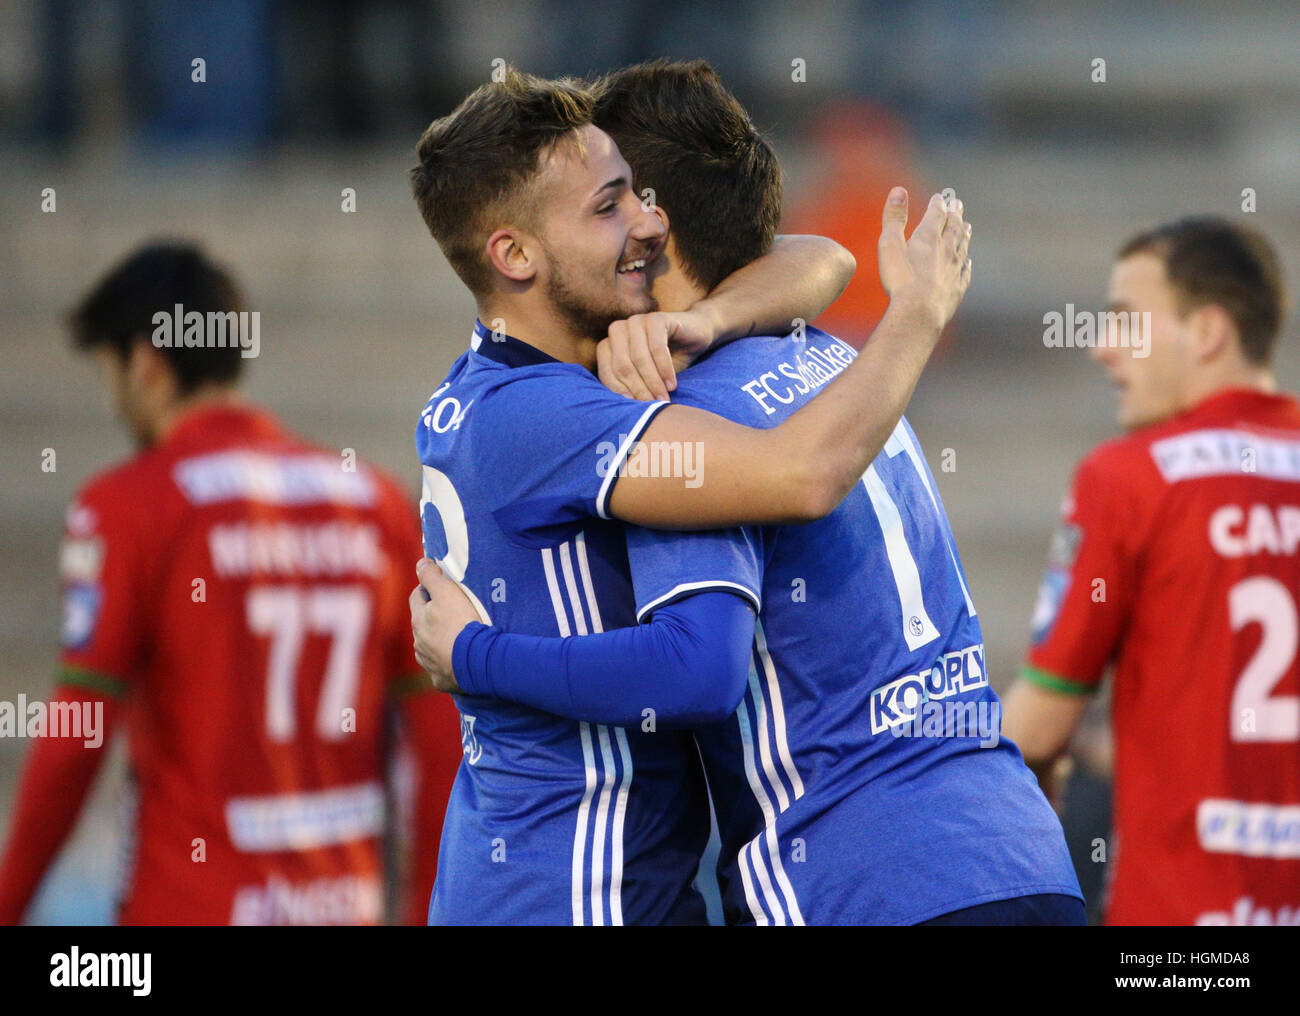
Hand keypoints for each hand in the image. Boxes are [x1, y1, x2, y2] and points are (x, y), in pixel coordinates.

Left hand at [408, 557, 478, 692]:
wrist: (477, 661)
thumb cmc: (462, 623)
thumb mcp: (448, 592)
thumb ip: (431, 576)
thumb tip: (420, 563)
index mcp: (419, 620)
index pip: (417, 597)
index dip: (426, 588)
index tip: (439, 585)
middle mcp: (419, 643)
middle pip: (422, 623)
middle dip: (432, 616)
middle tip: (452, 611)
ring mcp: (429, 663)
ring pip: (429, 647)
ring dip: (438, 641)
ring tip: (457, 637)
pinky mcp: (441, 679)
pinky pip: (441, 668)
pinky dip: (447, 662)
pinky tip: (460, 659)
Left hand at [595, 309, 716, 400]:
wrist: (695, 334)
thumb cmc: (667, 362)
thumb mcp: (647, 378)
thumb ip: (633, 389)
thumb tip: (623, 415)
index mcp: (609, 345)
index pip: (607, 373)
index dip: (620, 393)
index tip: (634, 410)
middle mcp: (618, 331)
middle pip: (622, 367)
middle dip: (639, 389)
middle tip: (653, 406)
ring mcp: (635, 321)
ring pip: (638, 358)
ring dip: (653, 382)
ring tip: (664, 398)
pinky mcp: (655, 318)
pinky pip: (656, 348)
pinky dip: (664, 369)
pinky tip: (672, 384)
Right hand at [876, 188, 971, 332]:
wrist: (919, 313)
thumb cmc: (900, 279)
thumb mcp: (889, 244)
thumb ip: (894, 217)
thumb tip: (899, 190)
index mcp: (928, 237)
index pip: (936, 214)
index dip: (938, 204)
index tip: (940, 196)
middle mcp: (946, 250)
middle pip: (953, 227)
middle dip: (954, 214)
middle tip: (958, 204)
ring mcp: (954, 270)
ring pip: (962, 247)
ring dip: (964, 234)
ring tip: (967, 226)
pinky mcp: (957, 289)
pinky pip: (965, 272)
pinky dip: (967, 264)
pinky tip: (968, 262)